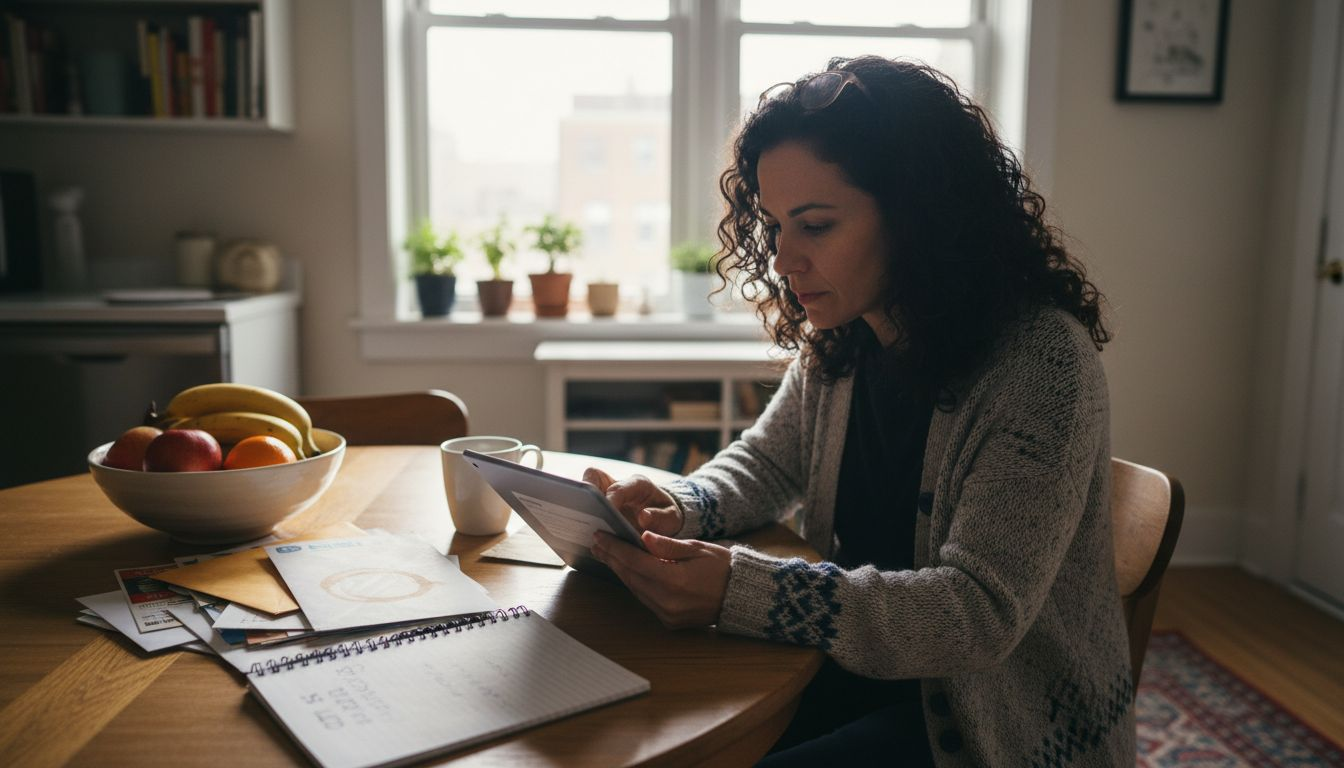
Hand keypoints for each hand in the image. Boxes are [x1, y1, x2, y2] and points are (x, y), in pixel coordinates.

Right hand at [583, 468, 683, 535]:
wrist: (663, 518)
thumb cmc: (667, 516)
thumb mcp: (671, 518)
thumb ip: (661, 517)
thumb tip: (644, 517)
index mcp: (638, 485)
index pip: (620, 485)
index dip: (612, 496)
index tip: (607, 508)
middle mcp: (619, 485)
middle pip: (593, 477)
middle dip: (586, 492)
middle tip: (583, 511)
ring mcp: (606, 494)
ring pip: (584, 490)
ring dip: (579, 505)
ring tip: (575, 524)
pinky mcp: (599, 506)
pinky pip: (583, 506)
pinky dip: (579, 517)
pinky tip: (577, 532)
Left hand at [591, 530, 730, 628]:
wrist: (742, 597)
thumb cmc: (723, 568)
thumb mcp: (698, 549)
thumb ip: (668, 545)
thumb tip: (643, 536)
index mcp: (675, 580)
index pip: (635, 561)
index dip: (615, 548)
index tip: (600, 536)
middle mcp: (667, 601)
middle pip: (630, 576)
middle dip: (612, 558)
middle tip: (597, 543)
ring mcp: (668, 614)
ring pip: (635, 589)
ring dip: (621, 572)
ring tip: (607, 555)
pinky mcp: (669, 621)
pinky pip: (645, 600)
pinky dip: (635, 583)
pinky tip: (628, 571)